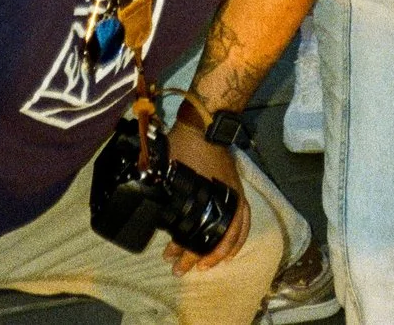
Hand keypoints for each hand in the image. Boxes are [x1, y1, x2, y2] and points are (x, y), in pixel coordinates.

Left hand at [163, 121, 250, 272]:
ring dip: (222, 251)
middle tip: (181, 269)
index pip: (197, 232)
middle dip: (198, 256)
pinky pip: (243, 220)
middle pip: (215, 237)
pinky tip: (231, 249)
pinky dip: (238, 237)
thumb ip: (161, 193)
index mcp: (207, 197)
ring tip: (209, 266)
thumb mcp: (167, 171)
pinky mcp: (235, 190)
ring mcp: (233, 195)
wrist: (203, 124)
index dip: (184, 249)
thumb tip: (150, 216)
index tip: (170, 259)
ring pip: (234, 233)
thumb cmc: (183, 146)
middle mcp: (224, 200)